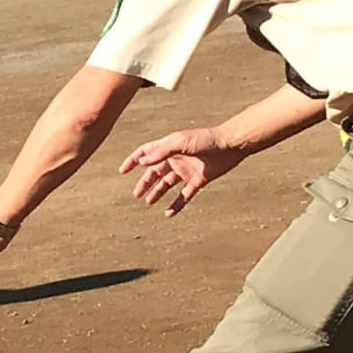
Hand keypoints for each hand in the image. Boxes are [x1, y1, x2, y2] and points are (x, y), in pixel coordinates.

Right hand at [119, 126, 240, 214]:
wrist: (229, 146)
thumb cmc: (204, 139)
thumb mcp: (179, 142)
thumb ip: (160, 152)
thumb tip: (142, 161)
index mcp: (168, 148)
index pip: (146, 153)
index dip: (134, 161)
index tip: (123, 171)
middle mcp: (175, 159)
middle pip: (155, 172)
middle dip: (145, 182)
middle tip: (136, 194)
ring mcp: (186, 171)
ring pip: (167, 184)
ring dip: (157, 192)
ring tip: (148, 202)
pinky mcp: (198, 181)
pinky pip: (184, 195)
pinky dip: (176, 204)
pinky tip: (169, 213)